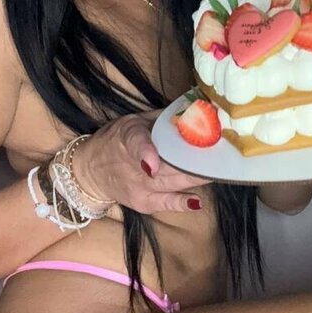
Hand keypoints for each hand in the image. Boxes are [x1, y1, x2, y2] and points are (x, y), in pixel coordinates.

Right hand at [71, 110, 212, 214]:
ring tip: (219, 170)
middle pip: (169, 166)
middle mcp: (135, 167)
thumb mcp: (132, 122)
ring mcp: (140, 188)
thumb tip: (195, 108)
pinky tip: (196, 200)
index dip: (147, 153)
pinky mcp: (144, 204)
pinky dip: (183, 203)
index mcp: (129, 138)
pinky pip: (168, 204)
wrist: (90, 170)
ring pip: (174, 183)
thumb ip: (160, 119)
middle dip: (197, 161)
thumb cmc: (116, 140)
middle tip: (221, 153)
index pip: (138, 144)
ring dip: (198, 178)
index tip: (154, 162)